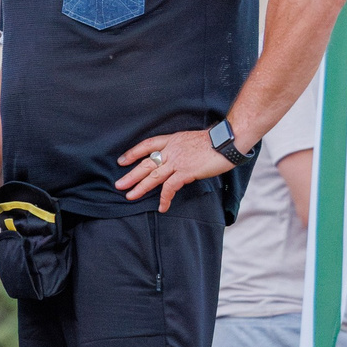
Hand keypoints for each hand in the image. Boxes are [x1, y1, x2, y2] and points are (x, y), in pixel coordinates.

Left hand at [117, 128, 233, 210]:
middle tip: (118, 185)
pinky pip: (170, 187)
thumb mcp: (191, 139)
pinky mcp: (186, 172)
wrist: (227, 140)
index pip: (147, 145)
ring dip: (140, 187)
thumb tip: (176, 156)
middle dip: (131, 175)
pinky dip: (164, 198)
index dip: (133, 153)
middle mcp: (171, 150)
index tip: (121, 161)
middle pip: (146, 163)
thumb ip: (180, 147)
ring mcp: (177, 162)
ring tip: (129, 196)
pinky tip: (161, 207)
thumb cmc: (215, 140)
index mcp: (171, 140)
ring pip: (153, 176)